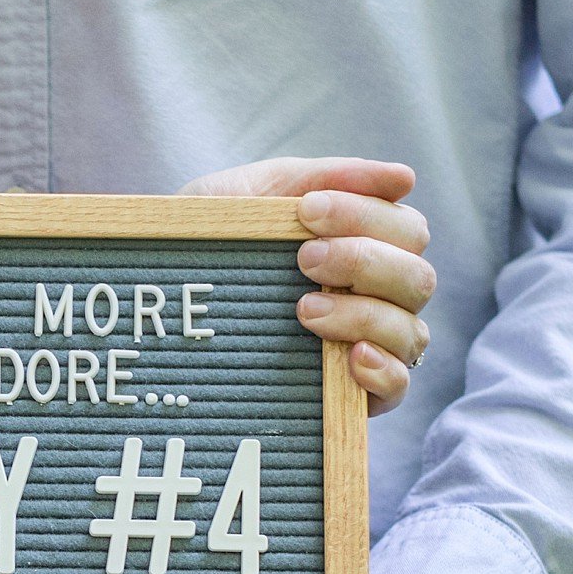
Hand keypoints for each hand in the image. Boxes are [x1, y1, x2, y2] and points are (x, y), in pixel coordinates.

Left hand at [180, 157, 436, 411]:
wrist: (154, 303)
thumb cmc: (213, 243)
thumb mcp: (250, 197)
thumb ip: (318, 178)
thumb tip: (404, 178)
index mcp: (364, 245)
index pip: (405, 228)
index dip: (366, 215)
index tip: (308, 212)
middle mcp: (378, 296)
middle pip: (417, 278)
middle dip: (365, 262)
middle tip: (305, 260)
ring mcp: (370, 346)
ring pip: (411, 330)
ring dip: (363, 315)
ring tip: (304, 311)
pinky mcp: (354, 395)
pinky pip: (399, 386)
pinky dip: (383, 370)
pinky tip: (350, 357)